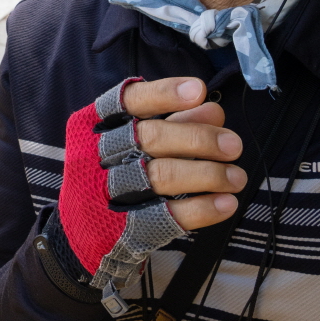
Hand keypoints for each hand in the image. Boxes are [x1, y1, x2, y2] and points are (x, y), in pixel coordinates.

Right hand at [109, 78, 243, 229]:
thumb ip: (173, 122)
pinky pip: (170, 215)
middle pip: (152, 138)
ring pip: (163, 176)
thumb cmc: (116, 170)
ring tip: (237, 177)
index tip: (198, 91)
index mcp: (96, 125)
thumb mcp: (134, 139)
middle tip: (234, 145)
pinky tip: (226, 202)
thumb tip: (212, 110)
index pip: (129, 101)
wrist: (82, 229)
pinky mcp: (127, 227)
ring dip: (209, 175)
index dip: (164, 93)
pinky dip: (203, 208)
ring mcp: (110, 192)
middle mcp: (99, 155)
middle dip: (199, 138)